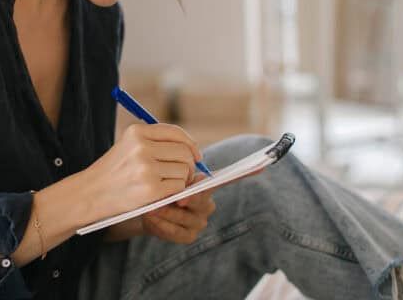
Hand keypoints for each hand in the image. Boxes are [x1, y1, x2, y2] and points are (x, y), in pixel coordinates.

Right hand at [83, 123, 201, 219]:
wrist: (90, 194)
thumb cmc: (113, 172)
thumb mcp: (129, 147)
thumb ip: (157, 144)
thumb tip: (193, 151)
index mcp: (137, 132)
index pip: (175, 132)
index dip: (190, 144)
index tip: (196, 155)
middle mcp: (141, 146)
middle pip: (184, 152)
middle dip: (189, 165)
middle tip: (184, 175)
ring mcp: (146, 168)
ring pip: (184, 170)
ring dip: (182, 180)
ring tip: (168, 186)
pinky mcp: (150, 189)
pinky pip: (179, 187)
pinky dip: (176, 192)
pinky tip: (163, 194)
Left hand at [141, 163, 268, 243]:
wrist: (141, 208)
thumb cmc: (155, 188)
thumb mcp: (164, 178)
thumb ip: (178, 175)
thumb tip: (197, 176)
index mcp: (205, 186)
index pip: (228, 178)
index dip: (245, 172)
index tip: (261, 165)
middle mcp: (207, 204)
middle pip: (202, 200)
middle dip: (186, 199)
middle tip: (172, 198)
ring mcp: (198, 222)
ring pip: (186, 218)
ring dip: (168, 213)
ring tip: (151, 208)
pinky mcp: (188, 236)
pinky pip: (178, 232)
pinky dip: (164, 226)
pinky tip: (152, 219)